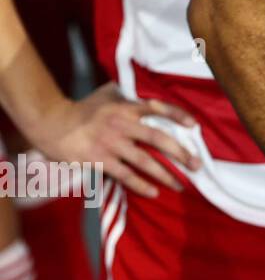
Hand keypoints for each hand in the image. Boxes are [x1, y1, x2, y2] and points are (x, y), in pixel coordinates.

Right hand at [34, 84, 200, 196]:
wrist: (52, 124)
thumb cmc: (82, 109)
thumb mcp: (105, 94)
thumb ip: (125, 92)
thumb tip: (140, 87)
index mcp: (126, 107)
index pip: (158, 109)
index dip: (178, 116)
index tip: (194, 125)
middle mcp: (122, 124)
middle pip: (158, 138)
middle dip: (180, 153)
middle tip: (196, 165)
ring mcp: (111, 143)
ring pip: (145, 161)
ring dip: (165, 174)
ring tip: (181, 185)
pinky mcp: (99, 160)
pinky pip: (125, 175)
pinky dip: (141, 185)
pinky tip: (154, 192)